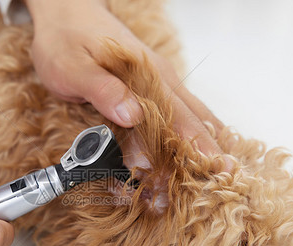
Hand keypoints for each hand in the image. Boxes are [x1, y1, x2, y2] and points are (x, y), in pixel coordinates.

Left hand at [26, 0, 232, 170]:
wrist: (66, 13)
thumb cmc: (66, 40)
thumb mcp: (73, 67)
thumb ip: (102, 90)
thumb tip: (133, 115)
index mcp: (146, 76)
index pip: (180, 116)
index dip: (198, 146)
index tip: (218, 170)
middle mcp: (159, 79)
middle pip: (193, 120)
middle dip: (207, 153)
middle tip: (226, 181)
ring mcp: (156, 84)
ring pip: (188, 117)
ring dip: (199, 145)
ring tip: (213, 175)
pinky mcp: (148, 89)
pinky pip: (174, 114)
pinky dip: (185, 135)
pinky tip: (191, 152)